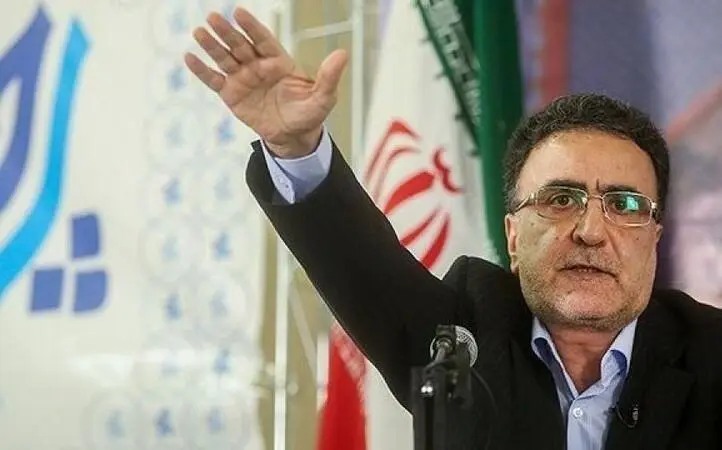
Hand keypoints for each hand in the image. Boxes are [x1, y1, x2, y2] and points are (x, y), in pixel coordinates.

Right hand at [184, 7, 347, 157]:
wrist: (294, 136)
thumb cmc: (309, 114)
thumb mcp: (323, 97)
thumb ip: (329, 77)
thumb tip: (342, 54)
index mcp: (278, 60)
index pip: (263, 39)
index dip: (251, 26)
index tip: (239, 12)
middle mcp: (258, 65)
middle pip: (240, 45)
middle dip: (227, 32)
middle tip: (214, 17)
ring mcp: (243, 78)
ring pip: (225, 58)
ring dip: (212, 46)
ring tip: (199, 32)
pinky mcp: (231, 94)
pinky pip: (214, 80)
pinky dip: (202, 70)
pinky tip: (189, 57)